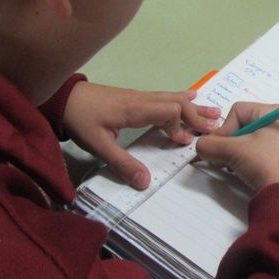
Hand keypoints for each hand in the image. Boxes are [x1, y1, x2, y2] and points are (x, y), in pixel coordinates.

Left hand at [63, 81, 221, 187]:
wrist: (62, 97)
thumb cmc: (79, 118)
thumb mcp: (98, 145)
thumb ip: (122, 163)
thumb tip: (145, 182)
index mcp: (135, 109)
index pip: (168, 112)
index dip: (180, 126)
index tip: (185, 142)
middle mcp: (141, 99)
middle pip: (175, 102)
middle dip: (196, 115)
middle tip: (216, 125)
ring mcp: (138, 96)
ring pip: (171, 98)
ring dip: (192, 106)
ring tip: (213, 112)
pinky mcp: (134, 97)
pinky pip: (164, 97)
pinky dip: (181, 100)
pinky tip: (191, 97)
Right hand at [195, 102, 278, 192]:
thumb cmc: (265, 164)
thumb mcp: (233, 151)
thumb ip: (210, 145)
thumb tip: (201, 146)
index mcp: (278, 113)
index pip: (239, 111)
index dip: (224, 128)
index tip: (219, 148)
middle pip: (246, 125)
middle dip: (230, 143)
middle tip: (223, 159)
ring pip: (254, 140)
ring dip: (238, 153)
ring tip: (234, 168)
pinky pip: (264, 152)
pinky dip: (251, 160)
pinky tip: (246, 173)